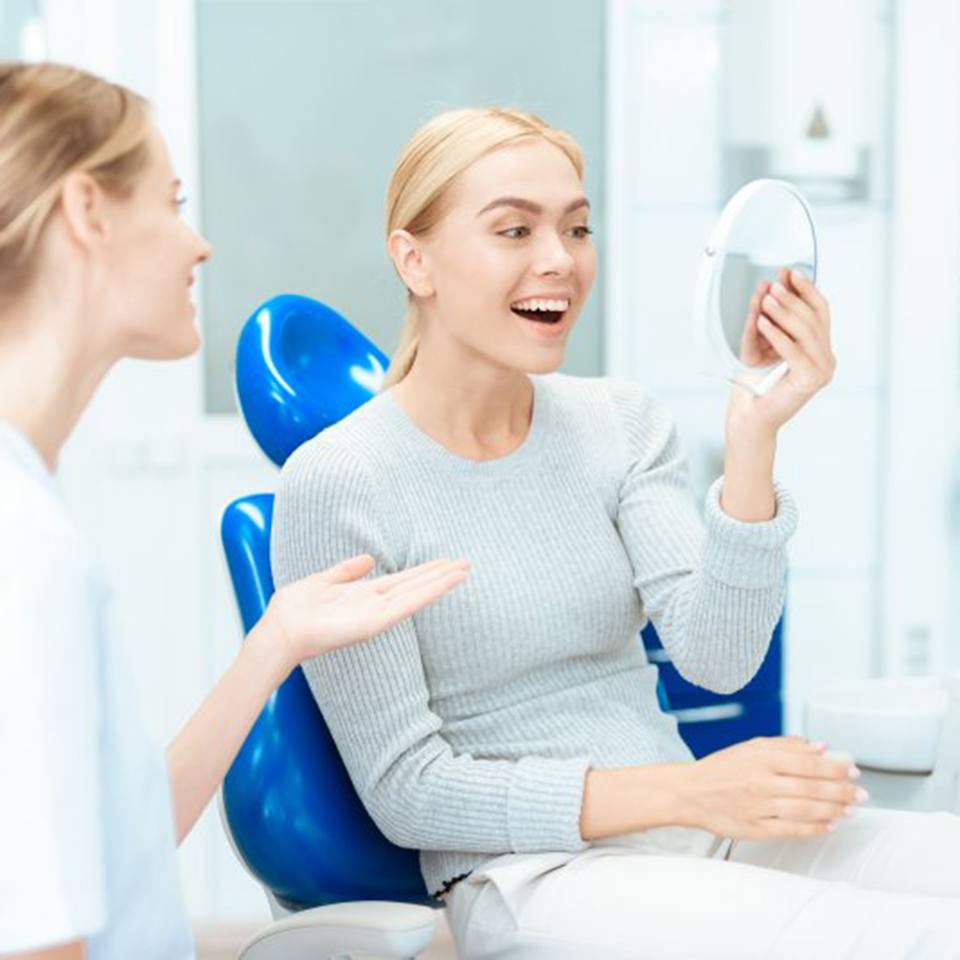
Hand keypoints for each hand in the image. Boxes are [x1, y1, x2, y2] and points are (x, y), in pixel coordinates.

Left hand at [262, 554, 469, 670]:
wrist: (281, 630)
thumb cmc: (294, 610)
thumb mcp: (322, 581)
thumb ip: (346, 571)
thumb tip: (368, 559)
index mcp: (364, 594)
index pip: (402, 580)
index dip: (424, 570)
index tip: (444, 561)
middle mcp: (375, 605)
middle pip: (416, 585)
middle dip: (440, 575)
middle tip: (466, 563)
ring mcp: (378, 614)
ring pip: (418, 593)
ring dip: (442, 581)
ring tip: (465, 569)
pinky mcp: (377, 622)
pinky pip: (409, 604)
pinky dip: (430, 592)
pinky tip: (446, 582)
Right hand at [679, 736, 867, 838]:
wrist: (690, 792)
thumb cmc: (722, 768)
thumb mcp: (751, 748)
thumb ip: (785, 745)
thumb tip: (819, 746)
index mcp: (761, 757)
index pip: (807, 762)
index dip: (835, 767)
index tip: (852, 770)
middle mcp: (761, 781)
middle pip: (810, 786)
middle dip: (841, 790)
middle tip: (860, 793)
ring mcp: (758, 806)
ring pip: (804, 809)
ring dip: (833, 810)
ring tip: (850, 809)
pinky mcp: (754, 828)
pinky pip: (790, 829)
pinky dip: (813, 828)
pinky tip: (829, 825)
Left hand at [727, 267, 836, 435]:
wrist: (750, 416)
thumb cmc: (755, 383)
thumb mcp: (760, 344)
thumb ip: (766, 319)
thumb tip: (767, 288)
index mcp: (820, 348)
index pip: (820, 311)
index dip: (806, 289)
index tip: (790, 272)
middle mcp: (827, 358)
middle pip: (813, 318)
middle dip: (792, 298)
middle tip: (774, 285)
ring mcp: (823, 370)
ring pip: (806, 331)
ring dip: (784, 312)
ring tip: (767, 298)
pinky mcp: (811, 380)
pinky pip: (794, 350)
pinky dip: (777, 333)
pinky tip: (763, 321)